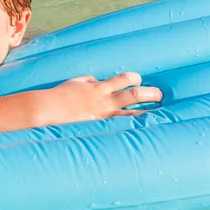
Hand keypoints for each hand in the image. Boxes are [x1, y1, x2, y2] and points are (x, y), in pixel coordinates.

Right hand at [34, 72, 161, 125]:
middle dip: (149, 93)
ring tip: (160, 114)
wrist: (49, 109)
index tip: (138, 79)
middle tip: (159, 94)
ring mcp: (103, 116)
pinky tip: (141, 131)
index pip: (123, 79)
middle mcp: (104, 101)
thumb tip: (99, 82)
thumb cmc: (61, 94)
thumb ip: (91, 81)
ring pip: (131, 114)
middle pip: (133, 95)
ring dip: (147, 113)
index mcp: (99, 87)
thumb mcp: (77, 82)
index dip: (134, 77)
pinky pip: (119, 127)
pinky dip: (131, 128)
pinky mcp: (100, 127)